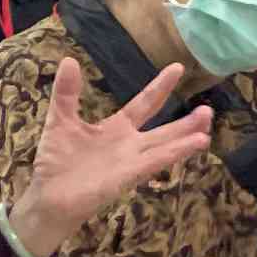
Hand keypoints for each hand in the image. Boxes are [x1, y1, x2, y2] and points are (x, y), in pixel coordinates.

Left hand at [7, 61, 216, 256]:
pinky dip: (174, 152)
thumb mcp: (60, 120)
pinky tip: (195, 144)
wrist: (47, 197)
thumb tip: (69, 60)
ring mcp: (130, 161)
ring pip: (164, 146)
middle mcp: (128, 145)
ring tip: (207, 127)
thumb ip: (67, 93)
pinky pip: (154, 162)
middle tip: (209, 110)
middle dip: (186, 122)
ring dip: (186, 137)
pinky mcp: (126, 176)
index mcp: (115, 128)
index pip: (144, 104)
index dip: (160, 87)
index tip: (178, 68)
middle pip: (164, 130)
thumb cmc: (55, 162)